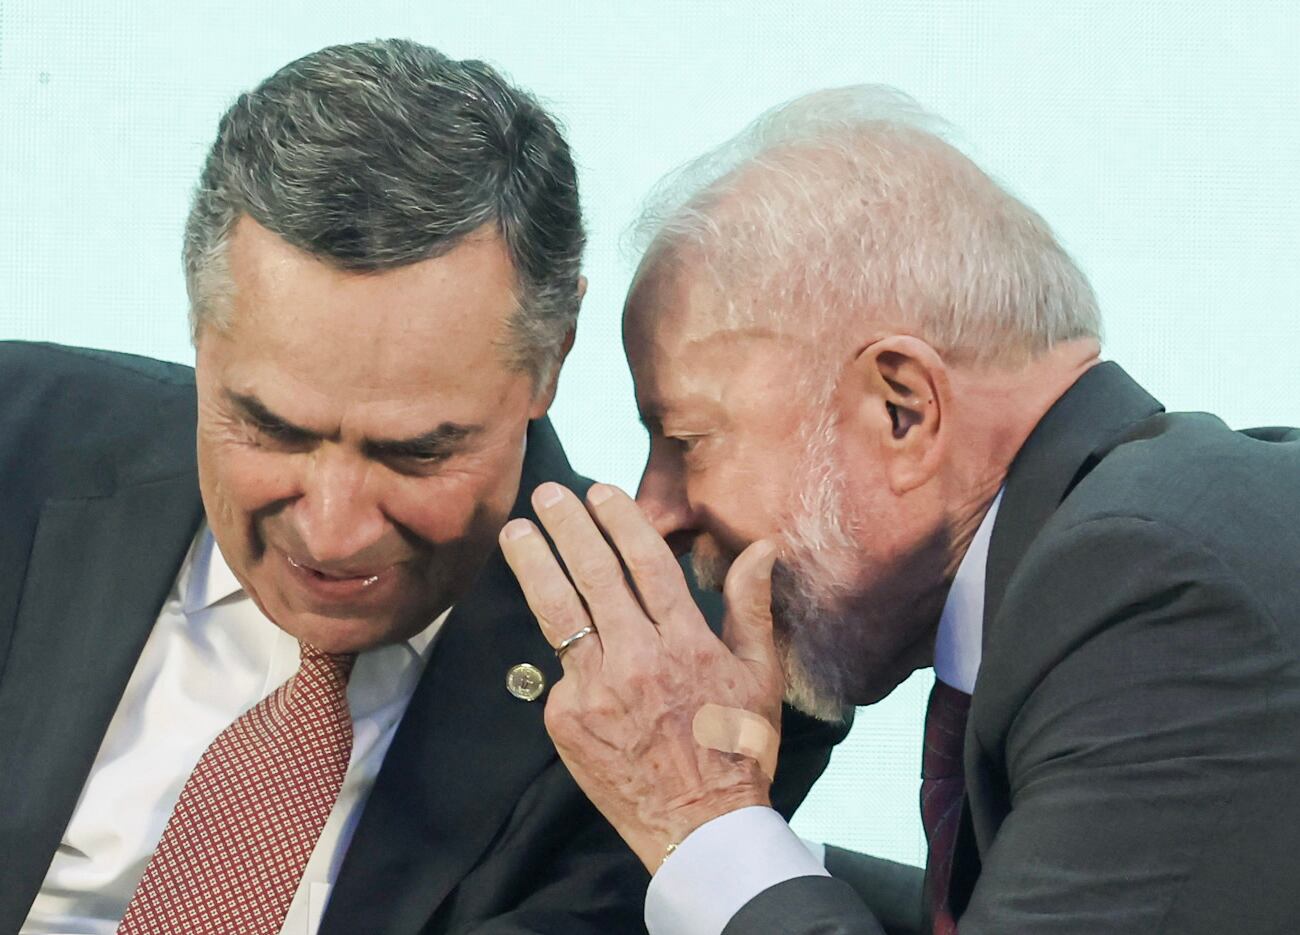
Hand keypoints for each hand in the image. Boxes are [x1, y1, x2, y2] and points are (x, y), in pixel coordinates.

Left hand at [500, 481, 783, 870]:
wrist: (699, 827)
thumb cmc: (737, 750)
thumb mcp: (760, 676)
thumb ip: (751, 606)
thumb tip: (762, 547)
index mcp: (685, 643)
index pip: (646, 564)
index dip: (621, 522)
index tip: (600, 491)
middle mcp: (636, 659)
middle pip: (594, 577)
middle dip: (569, 528)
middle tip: (549, 493)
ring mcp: (595, 690)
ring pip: (559, 614)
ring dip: (535, 565)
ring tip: (517, 530)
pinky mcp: (566, 719)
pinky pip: (560, 671)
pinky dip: (560, 648)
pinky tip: (555, 629)